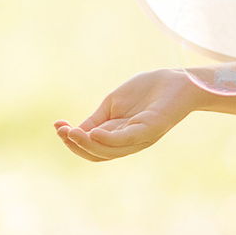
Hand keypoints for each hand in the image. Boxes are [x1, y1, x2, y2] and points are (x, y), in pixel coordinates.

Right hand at [54, 68, 197, 161]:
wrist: (178, 80)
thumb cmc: (147, 91)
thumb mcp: (113, 105)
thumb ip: (96, 119)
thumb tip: (72, 131)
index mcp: (118, 136)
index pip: (92, 148)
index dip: (73, 141)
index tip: (57, 126)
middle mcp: (129, 142)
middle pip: (98, 154)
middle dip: (76, 145)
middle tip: (62, 132)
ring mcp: (140, 138)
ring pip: (109, 151)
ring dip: (87, 144)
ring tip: (71, 133)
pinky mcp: (151, 129)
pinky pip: (127, 140)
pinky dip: (108, 140)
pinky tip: (94, 134)